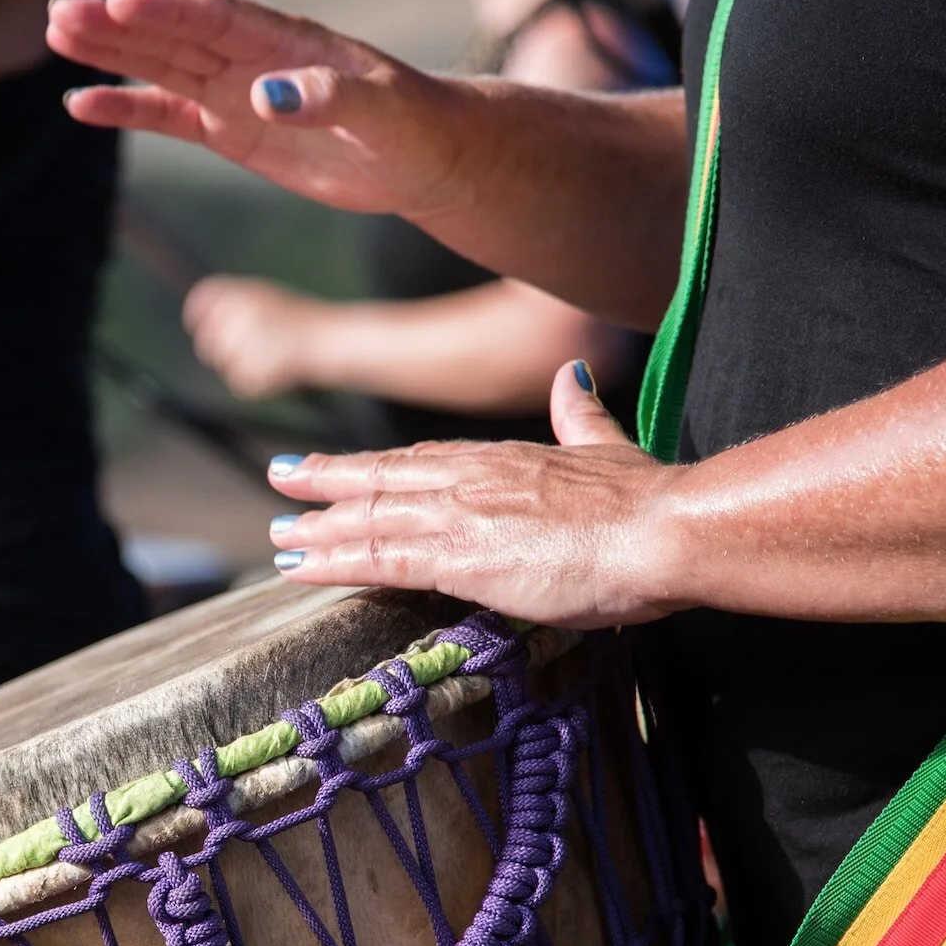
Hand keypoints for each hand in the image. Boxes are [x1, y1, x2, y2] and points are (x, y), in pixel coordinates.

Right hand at [47, 0, 465, 217]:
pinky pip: (168, 116)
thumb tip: (268, 96)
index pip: (216, 17)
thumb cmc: (415, 125)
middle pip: (173, 35)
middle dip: (117, 25)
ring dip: (109, 54)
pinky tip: (81, 103)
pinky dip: (126, 109)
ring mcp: (235, 93)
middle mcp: (250, 58)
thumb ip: (329, 99)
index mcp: (286, 40)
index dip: (169, 11)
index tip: (121, 5)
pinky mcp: (230, 132)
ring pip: (160, 67)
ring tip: (56, 34)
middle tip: (60, 12)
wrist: (426, 158)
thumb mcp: (384, 111)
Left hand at [183, 274, 337, 398]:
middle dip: (217, 349)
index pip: (202, 301)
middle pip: (206, 340)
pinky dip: (255, 382)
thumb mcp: (264, 300)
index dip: (197, 316)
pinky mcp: (253, 371)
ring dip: (239, 366)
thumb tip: (196, 312)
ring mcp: (246, 344)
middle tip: (242, 350)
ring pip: (224, 365)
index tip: (199, 326)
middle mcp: (241, 316)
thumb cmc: (298, 321)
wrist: (329, 339)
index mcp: (242, 294)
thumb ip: (230, 304)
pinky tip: (276, 370)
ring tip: (269, 356)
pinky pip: (240, 382)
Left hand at [267, 362, 685, 627]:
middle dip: (327, 484)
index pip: (421, 460)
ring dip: (319, 529)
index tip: (340, 465)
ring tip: (280, 537)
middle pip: (381, 480)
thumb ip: (581, 416)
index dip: (374, 465)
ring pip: (369, 518)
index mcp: (502, 458)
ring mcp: (458, 515)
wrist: (665, 529)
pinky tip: (301, 568)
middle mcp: (469, 479)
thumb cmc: (648, 502)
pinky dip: (334, 561)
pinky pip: (378, 558)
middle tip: (281, 484)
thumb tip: (573, 377)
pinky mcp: (458, 556)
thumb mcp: (607, 445)